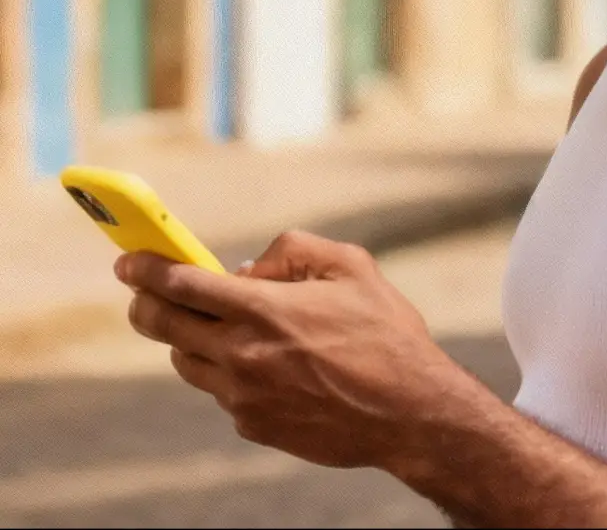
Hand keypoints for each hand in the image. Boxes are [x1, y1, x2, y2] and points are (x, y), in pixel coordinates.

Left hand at [116, 231, 469, 469]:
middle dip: (144, 302)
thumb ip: (292, 251)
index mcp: (265, 310)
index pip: (183, 284)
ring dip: (186, 337)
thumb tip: (245, 267)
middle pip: (165, 325)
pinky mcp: (253, 425)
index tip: (127, 262)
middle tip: (141, 290)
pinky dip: (226, 369)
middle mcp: (243, 355)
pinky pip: (221, 391)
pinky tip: (261, 361)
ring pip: (186, 361)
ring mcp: (243, 397)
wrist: (408, 410)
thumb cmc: (385, 332)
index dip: (147, 269)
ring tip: (210, 323)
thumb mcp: (351, 266)